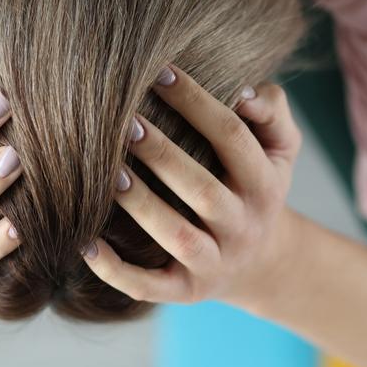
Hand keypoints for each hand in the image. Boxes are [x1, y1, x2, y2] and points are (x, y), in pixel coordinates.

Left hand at [81, 65, 301, 311]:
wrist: (263, 263)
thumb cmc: (256, 187)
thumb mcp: (280, 150)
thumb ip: (271, 113)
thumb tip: (244, 92)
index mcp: (266, 184)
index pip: (233, 137)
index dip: (198, 104)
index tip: (160, 74)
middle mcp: (243, 226)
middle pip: (203, 191)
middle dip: (163, 155)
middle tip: (126, 124)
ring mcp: (214, 263)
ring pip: (178, 238)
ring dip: (143, 206)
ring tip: (108, 174)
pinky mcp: (185, 292)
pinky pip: (149, 286)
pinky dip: (116, 271)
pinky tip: (85, 245)